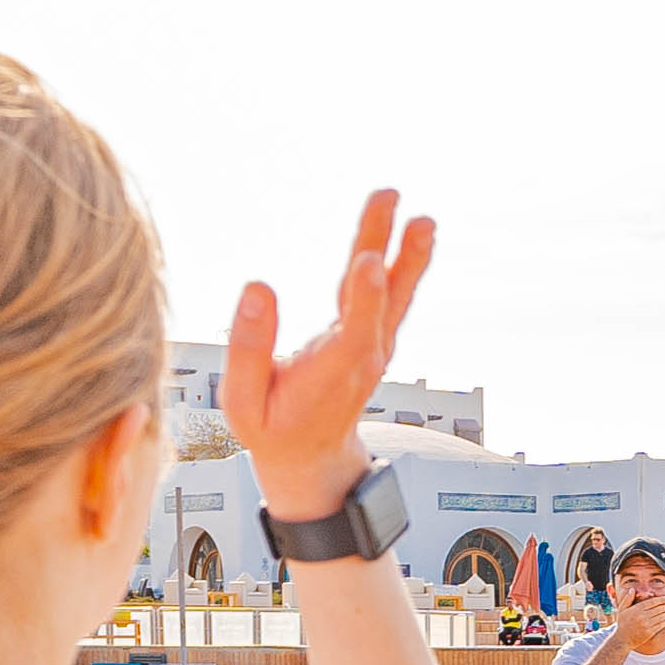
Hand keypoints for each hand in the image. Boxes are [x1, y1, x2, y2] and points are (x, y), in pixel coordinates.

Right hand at [223, 189, 440, 518]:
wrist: (311, 457)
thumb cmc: (271, 429)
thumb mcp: (243, 403)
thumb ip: (248, 349)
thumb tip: (258, 287)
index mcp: (330, 373)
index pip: (354, 332)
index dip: (364, 296)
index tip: (369, 259)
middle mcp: (362, 357)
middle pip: (380, 300)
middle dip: (389, 251)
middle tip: (395, 206)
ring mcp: (374, 347)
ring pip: (394, 294)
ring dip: (406, 253)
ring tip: (422, 218)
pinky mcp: (373, 338)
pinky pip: (390, 295)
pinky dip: (401, 264)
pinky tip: (410, 235)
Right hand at [617, 585, 664, 654]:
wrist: (622, 639)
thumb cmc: (622, 623)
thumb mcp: (622, 609)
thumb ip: (627, 599)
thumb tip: (632, 589)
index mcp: (636, 609)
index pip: (652, 602)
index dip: (661, 600)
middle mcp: (642, 616)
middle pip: (658, 609)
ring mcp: (646, 625)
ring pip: (661, 617)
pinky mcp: (649, 632)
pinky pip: (660, 625)